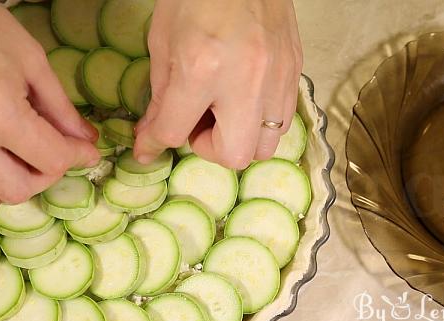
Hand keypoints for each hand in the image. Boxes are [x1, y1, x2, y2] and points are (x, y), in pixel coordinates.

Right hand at [0, 0, 98, 214]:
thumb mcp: (30, 60)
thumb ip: (61, 108)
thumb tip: (85, 140)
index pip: (51, 160)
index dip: (77, 156)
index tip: (85, 149)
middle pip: (20, 190)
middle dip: (47, 173)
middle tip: (53, 149)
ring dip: (13, 185)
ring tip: (22, 156)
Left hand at [134, 0, 301, 168]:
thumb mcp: (163, 42)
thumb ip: (160, 96)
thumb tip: (153, 135)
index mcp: (202, 67)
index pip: (175, 131)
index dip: (154, 144)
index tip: (148, 147)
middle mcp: (245, 79)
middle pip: (234, 155)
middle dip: (209, 148)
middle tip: (197, 125)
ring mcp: (277, 76)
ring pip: (265, 145)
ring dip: (238, 139)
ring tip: (223, 113)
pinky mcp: (295, 69)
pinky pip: (282, 120)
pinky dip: (259, 121)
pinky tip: (243, 99)